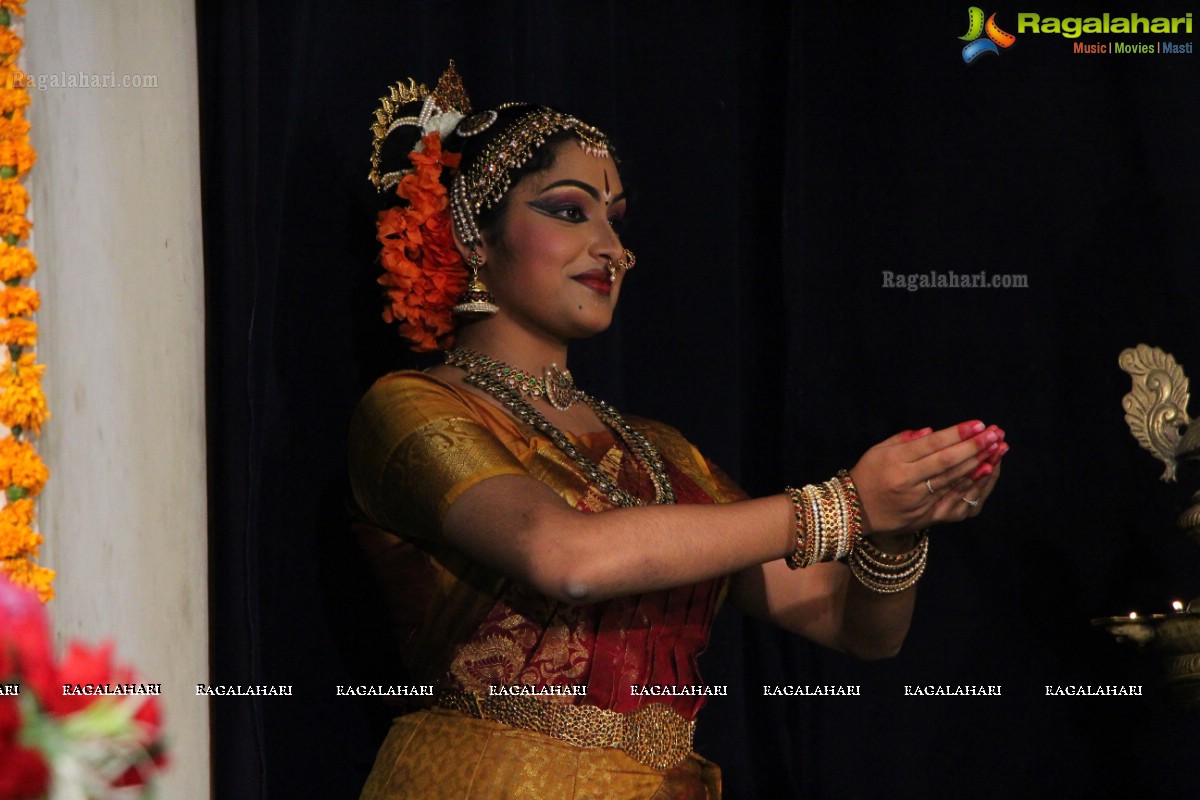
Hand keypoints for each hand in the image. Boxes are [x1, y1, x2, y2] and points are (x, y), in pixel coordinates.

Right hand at [849, 421, 1006, 534]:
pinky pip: (953, 498)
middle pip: (946, 462)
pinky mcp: (924, 516)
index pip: (931, 445)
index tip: (978, 424)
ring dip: (978, 463)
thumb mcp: (878, 450)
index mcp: (894, 461)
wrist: (854, 511)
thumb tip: (932, 432)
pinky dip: (971, 484)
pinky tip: (985, 472)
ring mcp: (917, 500)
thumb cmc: (867, 474)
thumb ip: (904, 439)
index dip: (956, 434)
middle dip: (974, 446)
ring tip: (997, 449)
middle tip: (995, 433)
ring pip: (953, 480)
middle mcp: (907, 481)